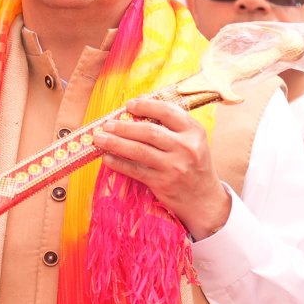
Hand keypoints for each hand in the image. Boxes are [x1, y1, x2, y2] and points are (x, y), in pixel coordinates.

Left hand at [90, 97, 230, 239]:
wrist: (203, 199)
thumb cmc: (193, 164)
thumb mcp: (192, 141)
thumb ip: (171, 125)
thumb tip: (138, 106)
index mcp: (194, 131)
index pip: (167, 111)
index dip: (146, 106)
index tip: (129, 105)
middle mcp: (186, 147)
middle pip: (149, 131)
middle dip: (124, 126)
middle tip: (107, 124)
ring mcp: (174, 167)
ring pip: (139, 150)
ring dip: (115, 143)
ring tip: (99, 138)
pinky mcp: (163, 183)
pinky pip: (135, 170)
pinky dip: (119, 163)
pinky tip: (107, 158)